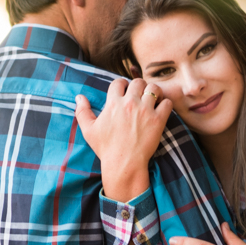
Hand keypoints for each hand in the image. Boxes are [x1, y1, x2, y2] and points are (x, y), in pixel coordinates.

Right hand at [75, 78, 171, 200]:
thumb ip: (82, 111)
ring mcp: (145, 110)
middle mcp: (130, 103)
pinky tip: (161, 110)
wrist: (124, 163)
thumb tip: (79, 97)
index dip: (122, 85)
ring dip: (154, 92)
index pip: (119, 82)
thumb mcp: (89, 130)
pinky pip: (167, 102)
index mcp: (113, 103)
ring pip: (154, 88)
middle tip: (140, 96)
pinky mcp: (158, 120)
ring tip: (153, 100)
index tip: (125, 92)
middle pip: (138, 82)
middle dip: (139, 86)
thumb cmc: (106, 148)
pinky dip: (165, 104)